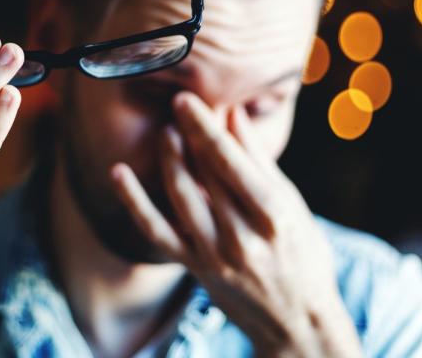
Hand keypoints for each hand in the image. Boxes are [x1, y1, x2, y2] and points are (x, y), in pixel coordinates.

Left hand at [110, 91, 361, 357]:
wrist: (297, 322)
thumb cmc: (303, 255)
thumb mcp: (293, 205)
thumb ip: (259, 160)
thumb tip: (233, 114)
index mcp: (273, 215)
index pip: (230, 160)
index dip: (205, 126)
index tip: (188, 99)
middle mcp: (242, 236)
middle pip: (205, 174)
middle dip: (188, 134)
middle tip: (176, 104)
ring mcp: (215, 254)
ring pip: (181, 196)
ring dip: (169, 158)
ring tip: (165, 131)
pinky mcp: (195, 267)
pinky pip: (156, 231)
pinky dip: (134, 201)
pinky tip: (118, 172)